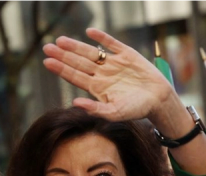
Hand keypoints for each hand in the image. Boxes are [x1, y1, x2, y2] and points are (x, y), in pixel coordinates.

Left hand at [42, 28, 175, 124]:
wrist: (159, 99)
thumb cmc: (137, 109)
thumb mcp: (115, 113)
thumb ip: (95, 109)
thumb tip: (75, 103)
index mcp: (97, 88)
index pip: (75, 77)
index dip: (61, 69)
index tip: (47, 62)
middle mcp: (102, 74)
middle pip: (78, 63)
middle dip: (63, 55)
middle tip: (47, 47)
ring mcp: (113, 63)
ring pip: (90, 52)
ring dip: (76, 46)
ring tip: (60, 40)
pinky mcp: (126, 54)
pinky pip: (111, 43)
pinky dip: (101, 38)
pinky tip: (90, 32)